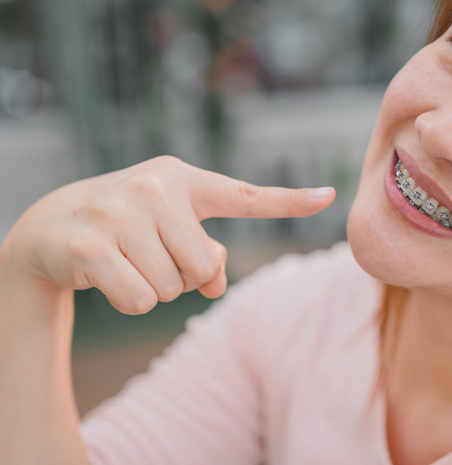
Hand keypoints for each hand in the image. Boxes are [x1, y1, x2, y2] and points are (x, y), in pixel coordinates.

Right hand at [1, 156, 334, 313]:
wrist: (54, 225)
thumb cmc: (131, 227)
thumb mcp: (173, 232)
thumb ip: (207, 256)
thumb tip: (216, 284)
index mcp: (185, 180)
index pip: (246, 196)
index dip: (289, 199)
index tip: (328, 196)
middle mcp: (156, 187)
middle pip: (204, 267)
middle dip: (182, 277)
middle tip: (151, 255)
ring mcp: (121, 212)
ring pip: (172, 288)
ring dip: (154, 288)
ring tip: (128, 260)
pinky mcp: (92, 245)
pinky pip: (140, 301)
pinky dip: (129, 301)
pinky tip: (108, 276)